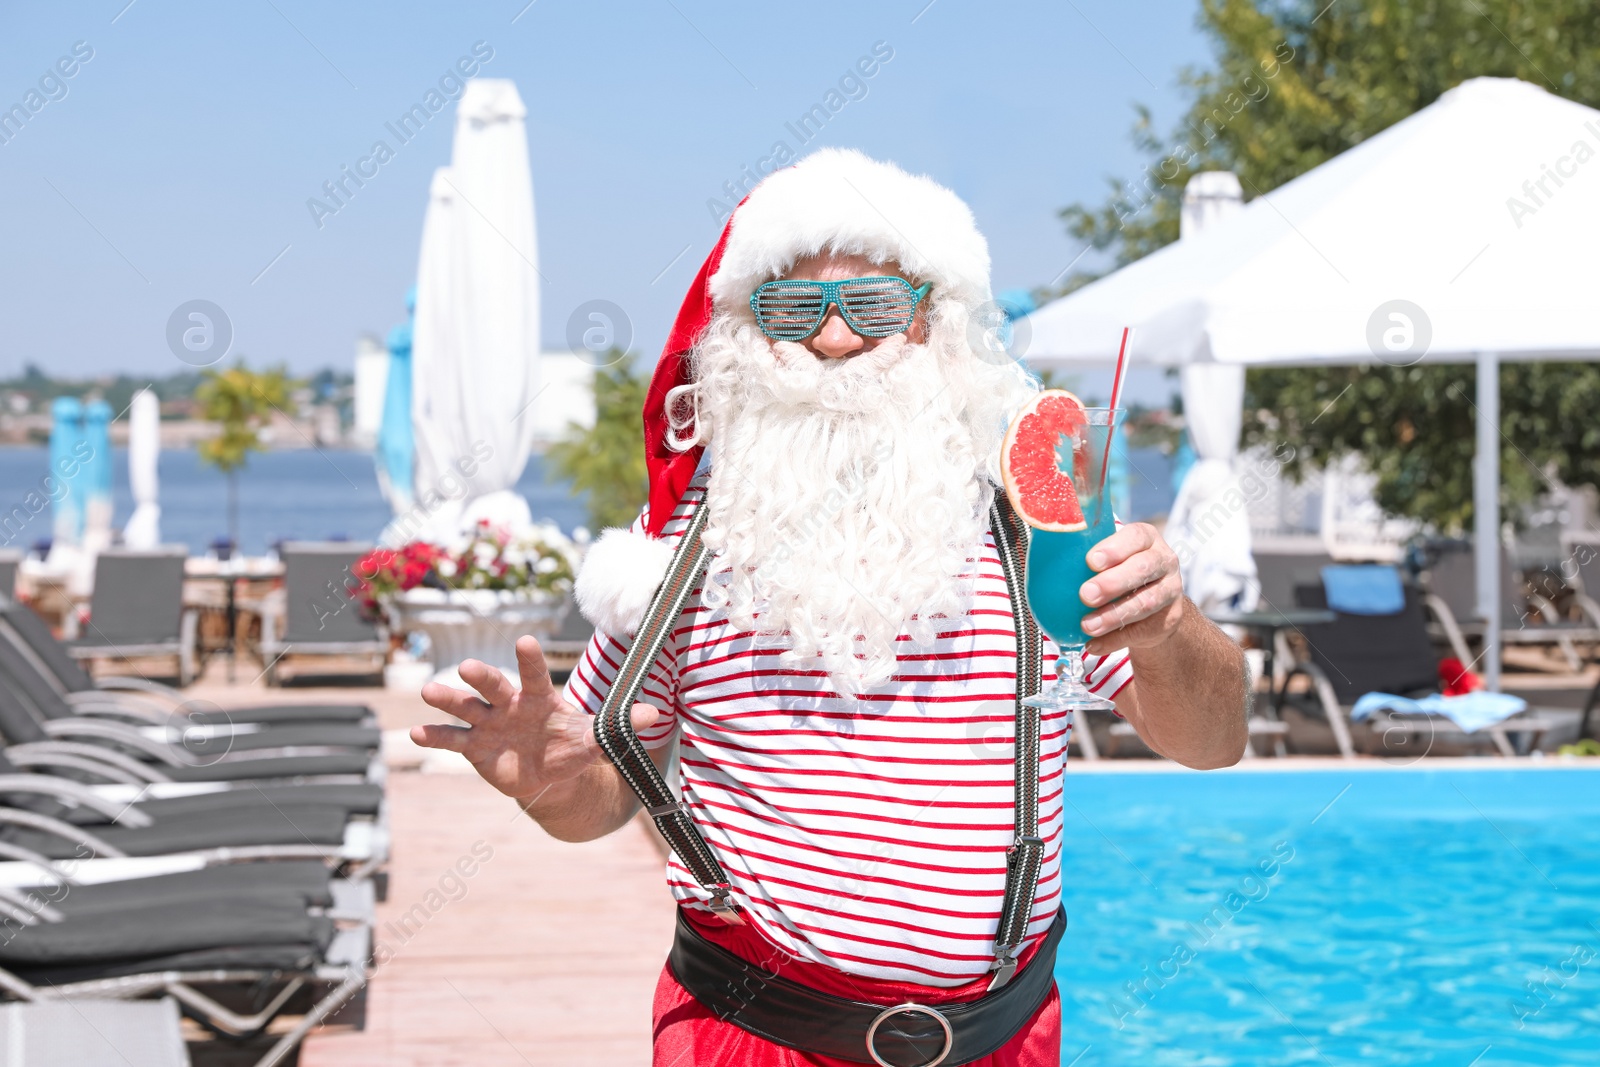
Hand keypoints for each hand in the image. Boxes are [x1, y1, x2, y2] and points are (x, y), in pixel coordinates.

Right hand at [411, 635, 658, 807]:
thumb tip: (652, 715)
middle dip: (481, 677)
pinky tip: (416, 733)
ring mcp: (488, 724)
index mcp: (539, 697)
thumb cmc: (570, 745)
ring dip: (447, 700)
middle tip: (467, 667)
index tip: (525, 641)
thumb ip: (616, 728)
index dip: (529, 660)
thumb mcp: (594, 739)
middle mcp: (509, 705)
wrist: (548, 773)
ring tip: (429, 691)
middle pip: (493, 686)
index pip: (534, 674)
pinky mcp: (474, 747)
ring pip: (465, 709)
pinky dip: (435, 737)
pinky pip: (452, 741)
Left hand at [1078, 523, 1184, 655]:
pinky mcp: (1169, 619)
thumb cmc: (1118, 572)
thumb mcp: (1108, 558)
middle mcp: (1164, 560)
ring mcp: (1171, 590)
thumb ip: (1084, 556)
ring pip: (1146, 602)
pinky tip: (1093, 644)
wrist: (1153, 606)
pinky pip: (1142, 631)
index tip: (1090, 562)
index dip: (1114, 549)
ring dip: (1113, 615)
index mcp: (1146, 538)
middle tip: (1086, 595)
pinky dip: (1115, 640)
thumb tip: (1042, 557)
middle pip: (1143, 568)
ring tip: (1087, 625)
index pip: (1135, 537)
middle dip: (1113, 582)